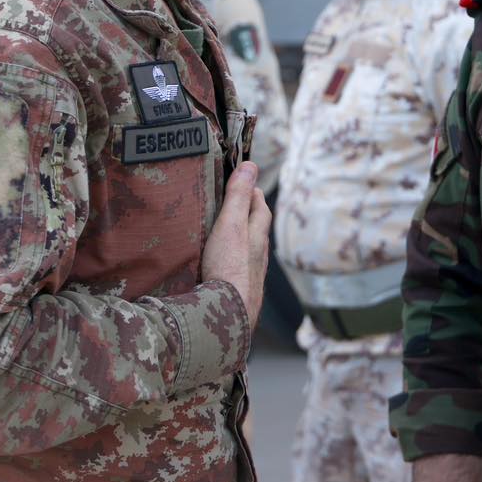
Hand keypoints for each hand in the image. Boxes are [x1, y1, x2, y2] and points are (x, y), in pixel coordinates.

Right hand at [201, 162, 271, 325]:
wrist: (229, 316)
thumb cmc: (229, 268)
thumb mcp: (231, 225)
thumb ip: (238, 197)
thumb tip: (250, 165)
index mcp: (257, 237)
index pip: (260, 209)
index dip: (253, 194)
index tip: (244, 183)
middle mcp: (259, 257)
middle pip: (257, 232)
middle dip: (249, 217)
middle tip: (234, 206)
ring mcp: (250, 277)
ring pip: (249, 254)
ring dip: (241, 242)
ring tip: (225, 236)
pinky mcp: (239, 295)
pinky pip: (237, 273)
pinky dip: (232, 264)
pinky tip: (221, 269)